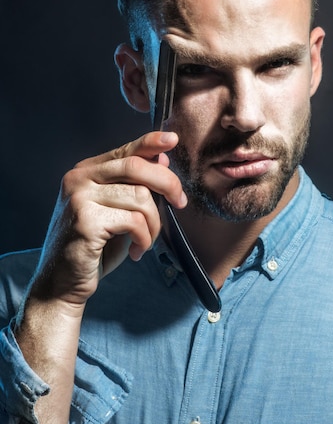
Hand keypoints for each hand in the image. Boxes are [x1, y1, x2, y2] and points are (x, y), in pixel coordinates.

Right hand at [30, 131, 186, 308]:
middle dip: (167, 183)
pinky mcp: (86, 221)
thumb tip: (162, 158)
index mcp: (86, 172)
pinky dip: (145, 238)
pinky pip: (134, 221)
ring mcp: (79, 198)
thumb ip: (135, 186)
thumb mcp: (119, 212)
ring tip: (146, 240)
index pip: (125, 150)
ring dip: (154, 223)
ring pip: (140, 197)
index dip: (151, 143)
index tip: (173, 140)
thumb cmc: (94, 248)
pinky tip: (137, 251)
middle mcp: (79, 179)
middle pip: (136, 167)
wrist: (62, 283)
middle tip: (180, 202)